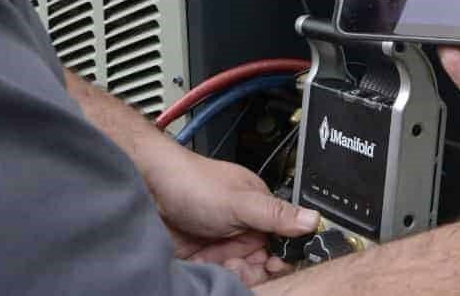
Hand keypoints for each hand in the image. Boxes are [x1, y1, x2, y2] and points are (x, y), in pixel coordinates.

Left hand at [144, 146, 320, 286]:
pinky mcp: (200, 257)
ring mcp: (220, 243)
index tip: (274, 266)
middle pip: (261, 263)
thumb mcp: (241, 201)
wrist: (146, 186)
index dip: (280, 258)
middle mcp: (242, 229)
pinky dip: (214, 277)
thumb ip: (276, 214)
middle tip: (241, 266)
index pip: (281, 243)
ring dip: (233, 274)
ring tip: (222, 265)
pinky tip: (205, 268)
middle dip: (254, 270)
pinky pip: (216, 276)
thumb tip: (313, 219)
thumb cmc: (191, 181)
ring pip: (238, 273)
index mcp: (259, 211)